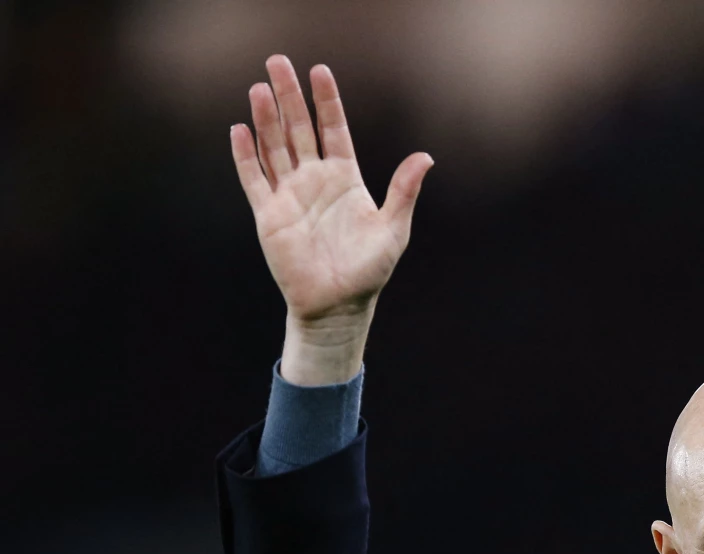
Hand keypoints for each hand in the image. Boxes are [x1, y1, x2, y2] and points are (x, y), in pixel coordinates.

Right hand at [230, 55, 432, 333]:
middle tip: (277, 61)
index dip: (327, 101)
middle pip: (299, 129)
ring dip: (266, 119)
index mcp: (345, 179)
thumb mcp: (394, 229)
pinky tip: (240, 129)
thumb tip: (426, 157)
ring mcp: (290, 195)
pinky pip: (254, 180)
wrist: (339, 306)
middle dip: (289, 96)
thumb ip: (404, 191)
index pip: (334, 129)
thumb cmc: (369, 270)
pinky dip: (246, 156)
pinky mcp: (269, 215)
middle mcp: (315, 181)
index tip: (320, 71)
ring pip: (275, 148)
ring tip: (259, 88)